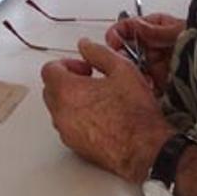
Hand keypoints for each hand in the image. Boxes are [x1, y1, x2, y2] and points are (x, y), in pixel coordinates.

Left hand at [41, 38, 175, 183]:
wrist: (146, 149)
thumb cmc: (136, 114)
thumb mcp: (122, 70)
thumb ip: (99, 52)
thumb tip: (86, 45)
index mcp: (68, 91)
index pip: (49, 69)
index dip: (67, 64)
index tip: (84, 67)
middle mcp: (61, 112)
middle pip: (50, 89)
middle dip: (67, 81)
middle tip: (89, 80)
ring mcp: (66, 131)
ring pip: (58, 108)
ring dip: (71, 100)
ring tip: (97, 98)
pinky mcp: (75, 146)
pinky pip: (67, 126)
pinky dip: (76, 118)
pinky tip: (100, 116)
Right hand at [105, 13, 184, 93]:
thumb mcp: (182, 32)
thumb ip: (158, 30)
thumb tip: (136, 25)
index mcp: (158, 29)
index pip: (131, 27)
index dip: (120, 32)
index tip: (113, 39)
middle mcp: (155, 46)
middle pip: (129, 48)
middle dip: (123, 54)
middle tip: (121, 59)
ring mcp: (157, 66)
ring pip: (134, 67)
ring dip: (131, 70)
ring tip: (134, 74)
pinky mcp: (161, 84)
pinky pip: (144, 84)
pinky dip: (141, 85)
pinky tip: (145, 85)